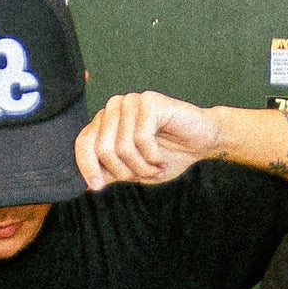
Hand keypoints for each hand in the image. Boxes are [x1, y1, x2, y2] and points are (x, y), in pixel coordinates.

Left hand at [77, 90, 221, 188]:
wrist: (203, 142)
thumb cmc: (169, 155)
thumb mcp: (135, 171)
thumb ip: (111, 172)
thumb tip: (86, 184)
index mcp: (106, 122)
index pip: (84, 142)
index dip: (87, 166)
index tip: (97, 187)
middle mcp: (115, 108)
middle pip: (102, 148)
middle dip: (124, 171)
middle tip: (144, 175)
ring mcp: (131, 102)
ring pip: (122, 147)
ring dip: (142, 167)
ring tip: (156, 167)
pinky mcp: (149, 101)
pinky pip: (141, 139)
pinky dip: (153, 156)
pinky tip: (162, 157)